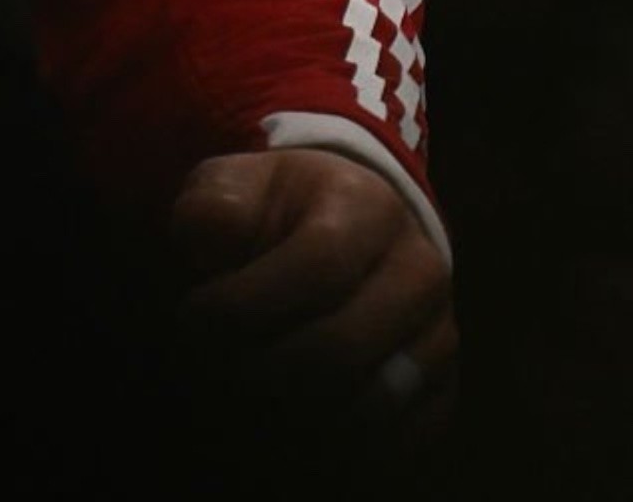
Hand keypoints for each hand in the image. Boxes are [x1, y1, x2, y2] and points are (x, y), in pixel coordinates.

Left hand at [165, 146, 456, 440]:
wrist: (345, 229)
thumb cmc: (274, 210)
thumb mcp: (236, 184)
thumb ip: (214, 207)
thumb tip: (209, 244)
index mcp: (370, 207)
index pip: (318, 266)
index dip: (244, 304)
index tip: (192, 318)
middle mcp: (419, 273)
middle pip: (339, 349)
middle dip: (255, 369)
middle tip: (209, 368)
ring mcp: (437, 336)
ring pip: (368, 407)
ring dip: (288, 416)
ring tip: (239, 395)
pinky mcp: (439, 391)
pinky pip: (393, 442)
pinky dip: (329, 448)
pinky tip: (280, 423)